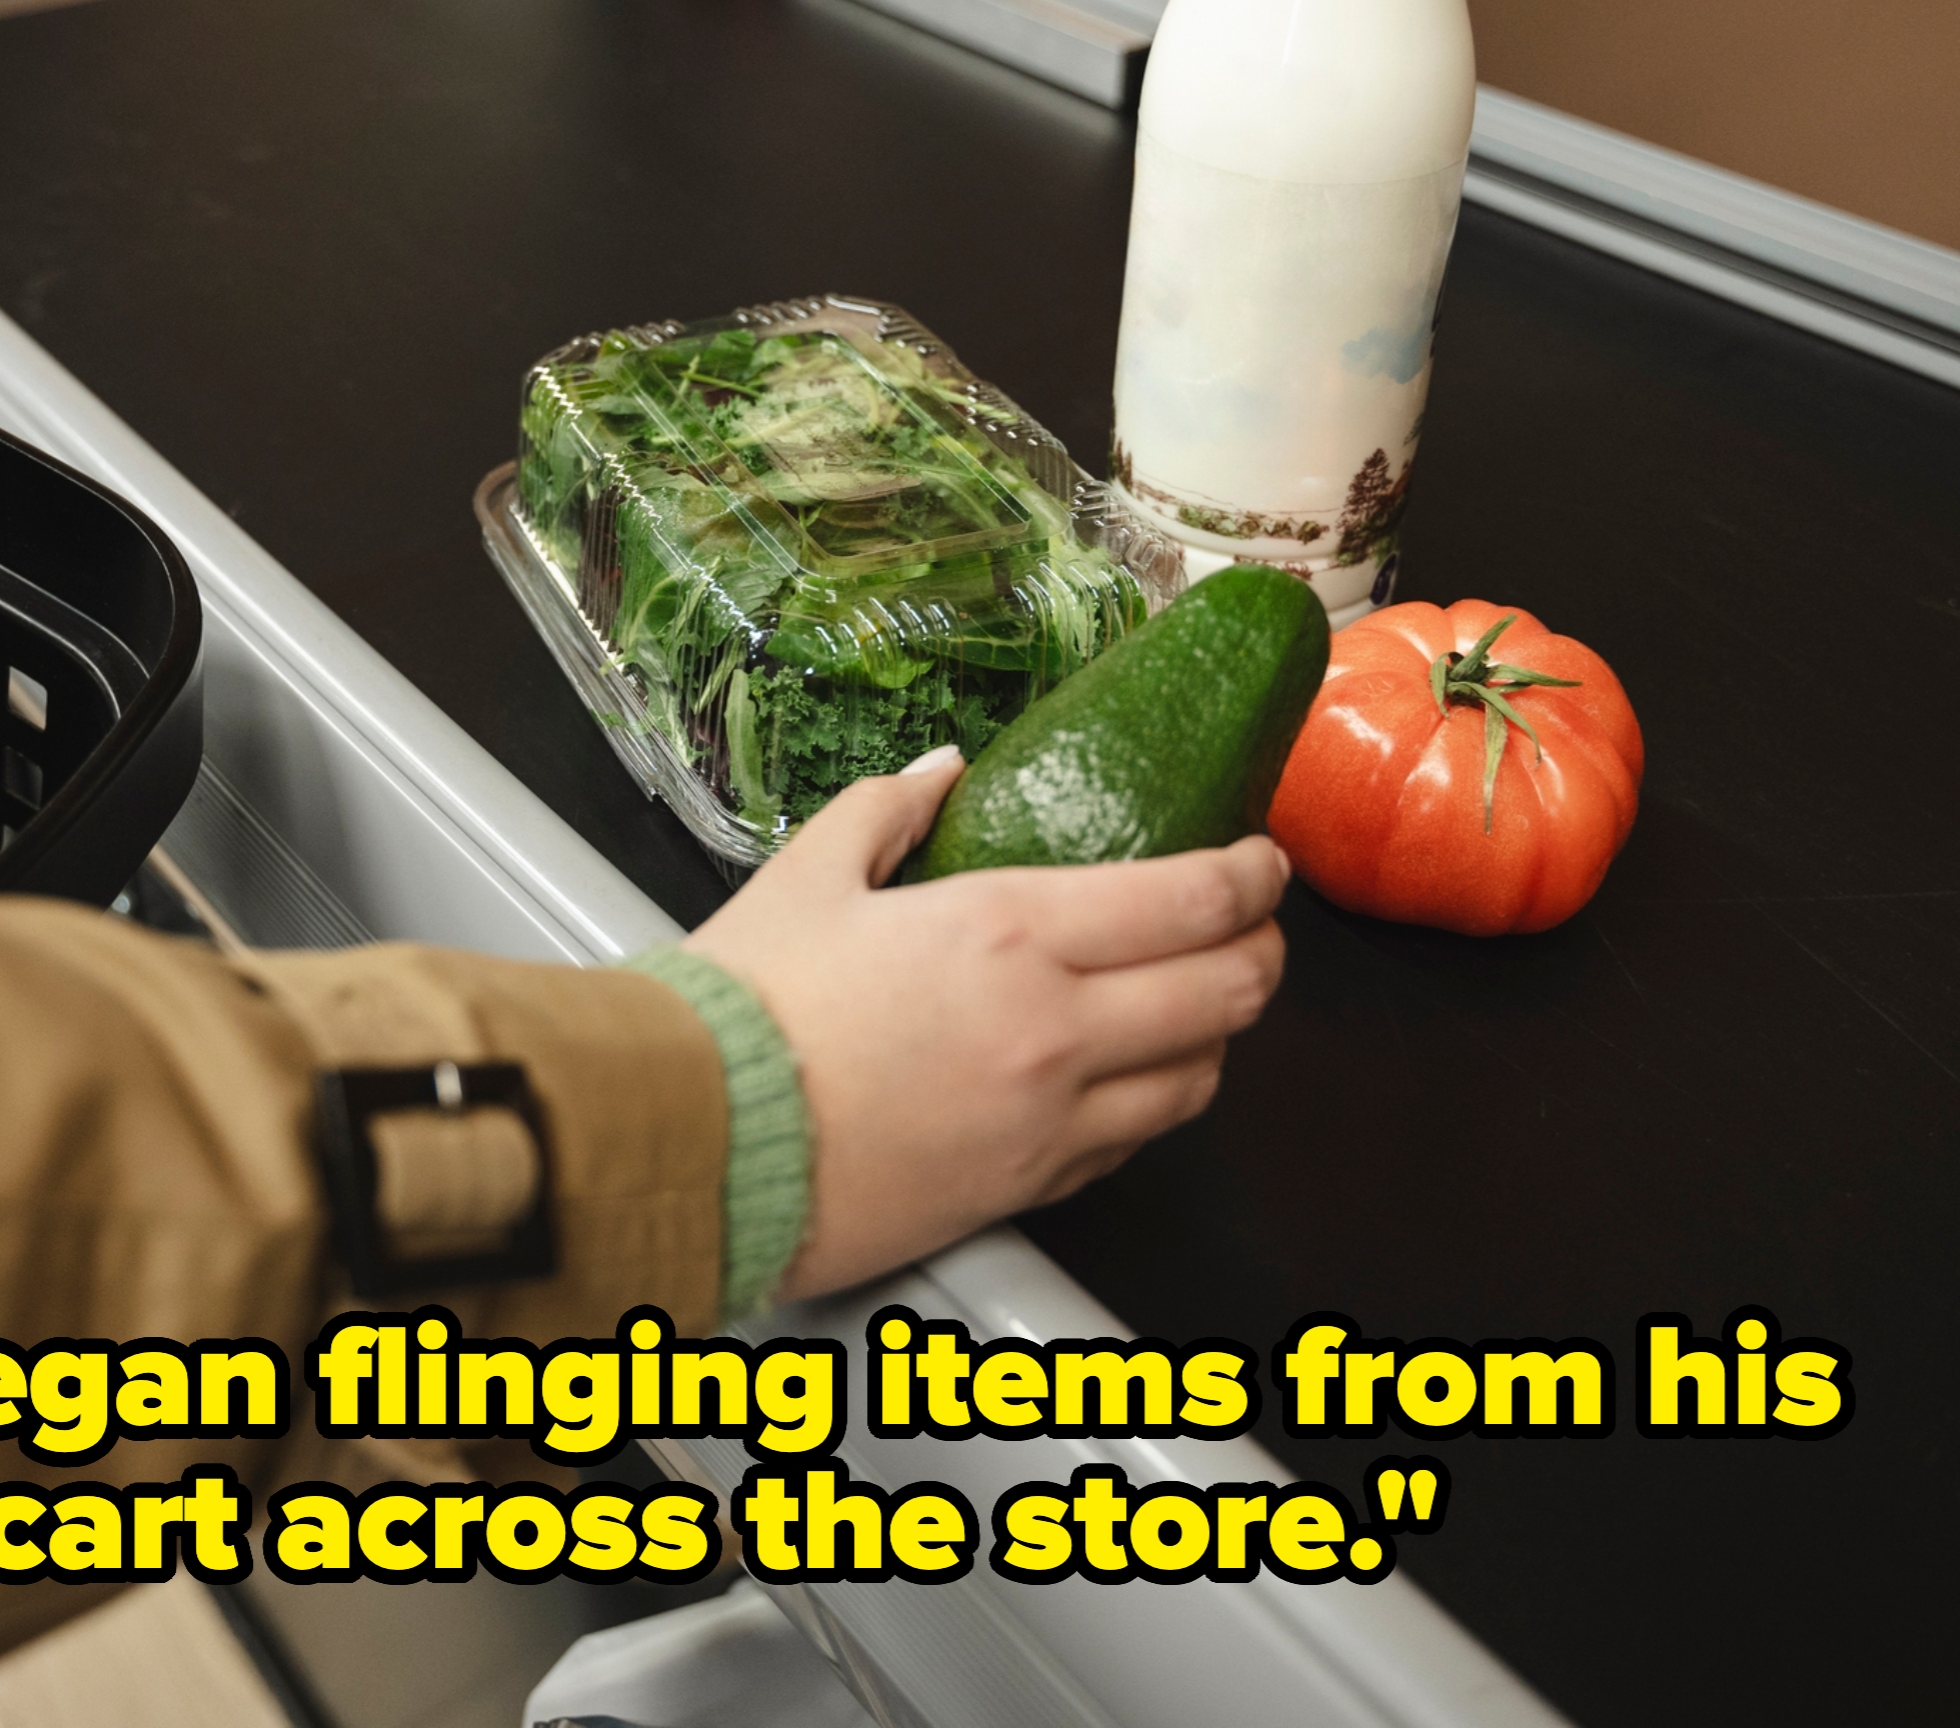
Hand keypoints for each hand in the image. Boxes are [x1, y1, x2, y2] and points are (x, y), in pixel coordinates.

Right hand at [685, 747, 1291, 1302]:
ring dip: (1217, 1035)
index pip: (1192, 899)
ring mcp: (1050, 1121)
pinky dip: (1151, 1105)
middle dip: (1263, 951)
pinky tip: (1125, 1080)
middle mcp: (1055, 1028)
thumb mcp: (809, 873)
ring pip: (1198, 1080)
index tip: (1263, 859)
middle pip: (1228, 992)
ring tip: (1198, 1004)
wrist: (695, 1142)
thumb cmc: (742, 1005)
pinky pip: (1131, 1146)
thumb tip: (947, 769)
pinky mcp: (1026, 1190)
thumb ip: (890, 808)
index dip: (1253, 875)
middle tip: (1255, 928)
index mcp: (1009, 931)